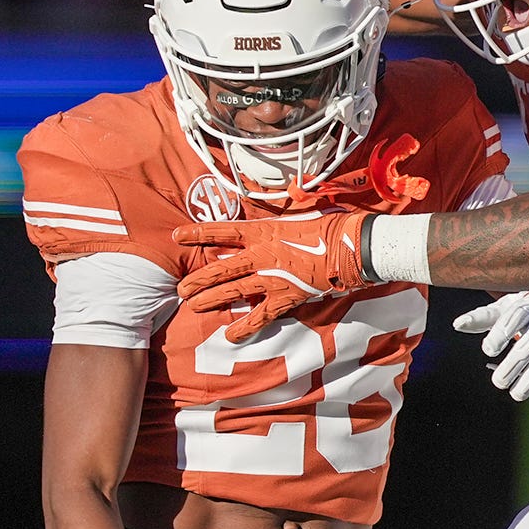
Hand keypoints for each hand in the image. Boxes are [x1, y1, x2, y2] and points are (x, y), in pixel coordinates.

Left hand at [174, 214, 375, 341]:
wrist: (352, 247)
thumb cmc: (330, 225)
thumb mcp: (305, 208)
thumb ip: (290, 204)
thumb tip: (290, 193)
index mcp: (264, 230)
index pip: (222, 231)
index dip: (198, 233)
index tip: (177, 236)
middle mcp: (262, 255)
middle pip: (221, 268)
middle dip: (198, 280)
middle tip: (180, 289)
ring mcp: (273, 278)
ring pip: (233, 292)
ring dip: (211, 300)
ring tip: (193, 306)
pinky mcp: (286, 298)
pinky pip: (260, 316)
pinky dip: (245, 327)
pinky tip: (231, 335)